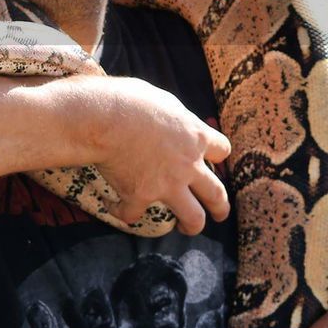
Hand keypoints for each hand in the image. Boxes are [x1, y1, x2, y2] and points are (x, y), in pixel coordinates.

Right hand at [84, 76, 230, 234]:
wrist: (105, 118)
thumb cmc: (131, 100)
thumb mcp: (163, 100)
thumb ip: (173, 115)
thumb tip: (168, 117)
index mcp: (196, 137)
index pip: (222, 150)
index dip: (218, 156)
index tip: (213, 160)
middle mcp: (188, 165)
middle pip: (217, 194)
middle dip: (221, 207)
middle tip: (220, 213)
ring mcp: (167, 185)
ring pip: (193, 217)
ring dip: (192, 226)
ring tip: (186, 228)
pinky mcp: (140, 196)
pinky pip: (134, 215)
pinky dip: (124, 212)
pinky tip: (116, 207)